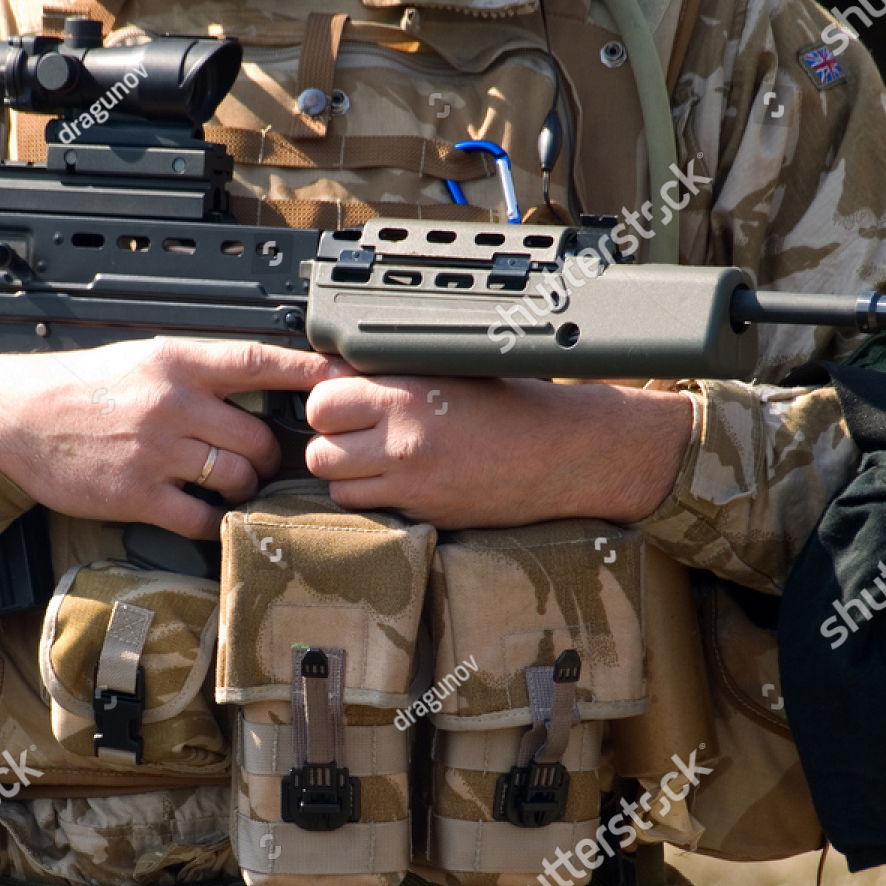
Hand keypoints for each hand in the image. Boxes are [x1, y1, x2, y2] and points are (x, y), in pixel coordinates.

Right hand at [0, 338, 335, 537]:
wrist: (17, 418)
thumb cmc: (83, 389)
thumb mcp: (143, 360)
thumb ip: (198, 372)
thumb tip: (259, 383)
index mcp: (177, 362)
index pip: (259, 362)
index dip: (309, 372)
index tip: (346, 378)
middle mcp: (172, 404)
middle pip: (258, 436)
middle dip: (267, 455)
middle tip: (256, 460)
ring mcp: (156, 452)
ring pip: (237, 477)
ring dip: (243, 487)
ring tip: (227, 484)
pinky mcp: (138, 495)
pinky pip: (202, 518)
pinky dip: (212, 521)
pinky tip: (203, 513)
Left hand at [303, 374, 693, 528]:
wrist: (566, 453)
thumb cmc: (516, 406)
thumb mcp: (451, 371)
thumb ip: (392, 375)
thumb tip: (335, 373)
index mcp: (409, 395)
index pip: (322, 400)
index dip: (329, 403)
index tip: (343, 404)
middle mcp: (403, 440)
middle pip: (319, 447)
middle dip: (331, 440)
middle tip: (358, 435)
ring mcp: (411, 483)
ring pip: (335, 485)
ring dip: (346, 474)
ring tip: (377, 461)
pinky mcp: (423, 514)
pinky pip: (368, 509)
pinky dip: (372, 500)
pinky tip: (399, 484)